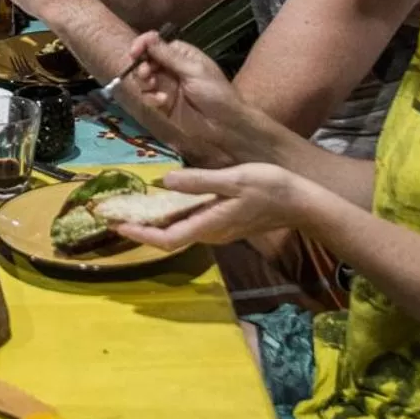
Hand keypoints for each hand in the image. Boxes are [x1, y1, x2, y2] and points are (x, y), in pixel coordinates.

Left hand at [108, 164, 311, 250]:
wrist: (302, 203)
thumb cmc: (270, 188)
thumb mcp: (234, 179)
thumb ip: (199, 182)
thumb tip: (165, 183)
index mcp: (209, 225)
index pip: (166, 240)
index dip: (140, 235)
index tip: (117, 226)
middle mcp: (210, 233)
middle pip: (169, 237)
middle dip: (142, 228)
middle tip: (117, 213)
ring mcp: (218, 230)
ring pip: (180, 230)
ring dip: (156, 222)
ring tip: (134, 206)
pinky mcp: (225, 223)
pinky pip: (191, 223)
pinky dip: (173, 215)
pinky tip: (166, 200)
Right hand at [115, 29, 264, 164]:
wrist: (224, 126)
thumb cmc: (215, 93)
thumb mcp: (194, 71)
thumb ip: (169, 56)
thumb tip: (148, 37)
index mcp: (181, 55)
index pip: (156, 43)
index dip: (143, 45)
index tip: (135, 52)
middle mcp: (171, 68)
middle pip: (145, 60)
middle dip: (142, 65)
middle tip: (146, 74)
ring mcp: (165, 86)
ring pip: (143, 78)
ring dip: (144, 81)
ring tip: (152, 85)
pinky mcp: (162, 103)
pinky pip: (147, 96)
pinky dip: (150, 97)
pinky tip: (162, 102)